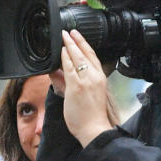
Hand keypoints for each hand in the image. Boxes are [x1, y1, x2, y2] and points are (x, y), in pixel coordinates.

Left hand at [60, 31, 112, 147]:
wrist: (94, 129)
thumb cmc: (91, 117)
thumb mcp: (85, 96)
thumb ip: (70, 83)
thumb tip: (59, 74)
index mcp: (100, 78)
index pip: (93, 57)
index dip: (85, 45)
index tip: (79, 38)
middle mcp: (95, 77)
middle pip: (86, 53)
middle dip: (77, 40)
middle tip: (69, 31)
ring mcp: (86, 80)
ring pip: (78, 58)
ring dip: (70, 45)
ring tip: (64, 36)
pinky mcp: (77, 86)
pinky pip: (70, 68)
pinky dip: (65, 58)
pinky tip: (62, 51)